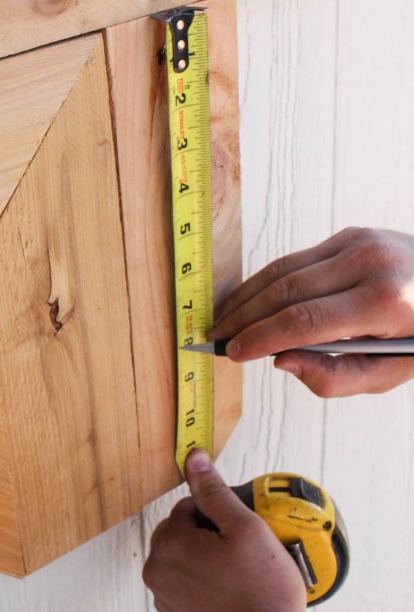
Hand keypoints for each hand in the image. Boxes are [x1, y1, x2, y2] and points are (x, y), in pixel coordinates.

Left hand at [143, 450, 305, 611]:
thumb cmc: (263, 596)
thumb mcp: (247, 529)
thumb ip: (215, 492)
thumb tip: (195, 460)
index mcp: (169, 544)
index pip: (188, 505)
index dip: (218, 514)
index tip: (238, 532)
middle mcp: (157, 568)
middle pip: (181, 530)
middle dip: (208, 534)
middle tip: (240, 554)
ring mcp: (164, 593)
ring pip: (184, 555)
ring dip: (205, 557)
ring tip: (237, 573)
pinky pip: (186, 581)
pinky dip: (203, 580)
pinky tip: (228, 590)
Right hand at [210, 227, 413, 395]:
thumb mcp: (393, 371)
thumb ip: (337, 377)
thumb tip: (281, 361)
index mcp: (386, 301)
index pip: (303, 321)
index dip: (260, 338)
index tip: (235, 353)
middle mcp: (369, 263)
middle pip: (285, 292)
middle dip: (244, 318)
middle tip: (218, 339)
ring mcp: (358, 242)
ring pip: (283, 270)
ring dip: (247, 297)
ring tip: (224, 320)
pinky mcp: (349, 234)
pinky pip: (296, 260)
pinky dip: (267, 282)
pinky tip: (250, 301)